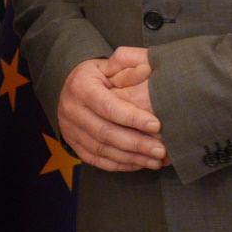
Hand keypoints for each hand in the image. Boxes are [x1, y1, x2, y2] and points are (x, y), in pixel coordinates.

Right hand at [58, 57, 165, 171]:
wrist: (70, 88)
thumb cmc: (96, 76)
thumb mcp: (109, 66)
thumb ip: (127, 68)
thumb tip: (147, 70)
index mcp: (81, 87)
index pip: (108, 106)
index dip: (133, 118)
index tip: (157, 125)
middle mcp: (72, 110)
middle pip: (106, 132)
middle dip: (136, 143)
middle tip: (161, 150)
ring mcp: (70, 130)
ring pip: (102, 150)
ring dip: (131, 158)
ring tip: (155, 161)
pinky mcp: (73, 144)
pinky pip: (97, 160)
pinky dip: (119, 165)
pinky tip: (139, 164)